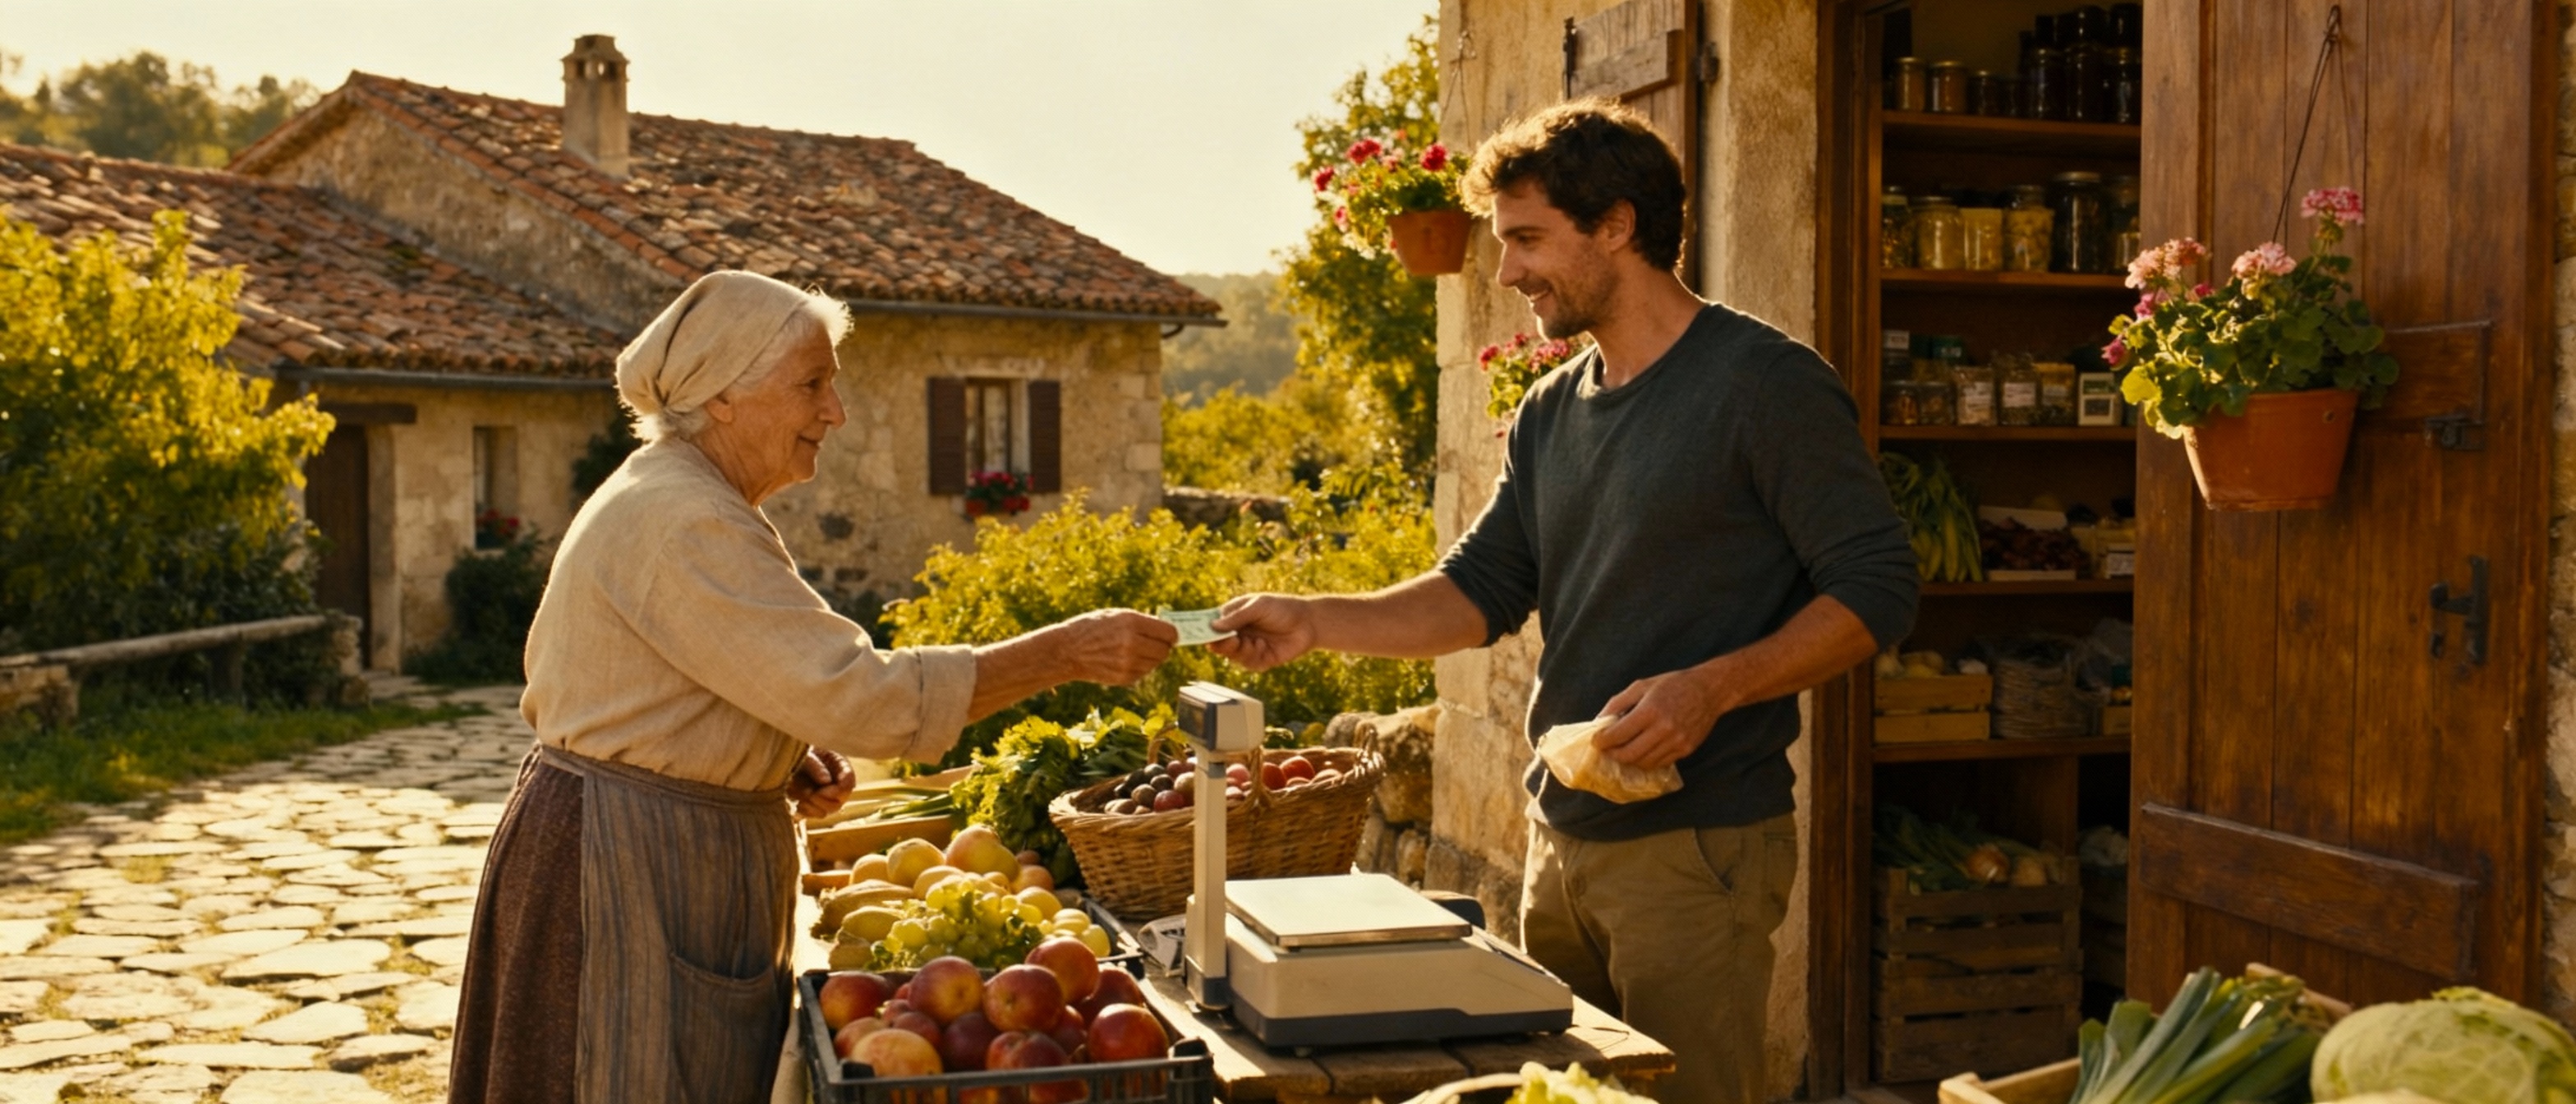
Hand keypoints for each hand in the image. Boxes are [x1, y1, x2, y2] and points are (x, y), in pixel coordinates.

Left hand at [787, 748, 855, 819]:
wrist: (780, 758)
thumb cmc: (795, 750)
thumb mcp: (805, 754)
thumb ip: (816, 766)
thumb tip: (826, 781)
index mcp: (838, 764)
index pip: (849, 781)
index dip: (839, 789)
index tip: (822, 789)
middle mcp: (835, 781)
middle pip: (841, 800)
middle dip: (824, 799)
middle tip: (810, 794)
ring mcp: (825, 794)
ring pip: (829, 810)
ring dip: (814, 806)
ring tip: (801, 796)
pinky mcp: (814, 803)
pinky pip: (815, 815)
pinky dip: (806, 811)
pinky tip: (798, 803)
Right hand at [1050, 609, 1176, 685]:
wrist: (1067, 651)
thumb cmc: (1092, 628)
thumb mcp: (1116, 615)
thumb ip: (1142, 622)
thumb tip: (1168, 632)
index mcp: (1131, 623)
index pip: (1169, 633)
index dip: (1171, 634)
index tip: (1168, 635)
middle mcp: (1132, 643)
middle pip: (1165, 650)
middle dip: (1162, 646)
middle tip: (1152, 643)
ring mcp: (1128, 663)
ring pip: (1156, 662)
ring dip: (1150, 657)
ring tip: (1133, 650)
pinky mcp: (1124, 678)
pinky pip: (1144, 672)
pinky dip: (1140, 667)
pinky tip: (1124, 660)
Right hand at [1209, 594, 1316, 671]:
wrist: (1309, 623)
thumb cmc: (1282, 608)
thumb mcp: (1258, 606)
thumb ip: (1237, 617)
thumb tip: (1213, 626)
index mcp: (1233, 617)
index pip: (1212, 626)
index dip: (1204, 630)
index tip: (1199, 634)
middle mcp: (1238, 633)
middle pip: (1219, 644)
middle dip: (1222, 644)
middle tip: (1230, 639)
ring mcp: (1248, 647)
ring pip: (1232, 656)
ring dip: (1240, 650)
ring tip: (1252, 642)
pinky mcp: (1260, 661)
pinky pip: (1248, 664)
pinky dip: (1253, 656)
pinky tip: (1263, 646)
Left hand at [1591, 664, 1737, 770]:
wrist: (1709, 690)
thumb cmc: (1673, 684)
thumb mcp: (1642, 686)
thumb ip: (1618, 703)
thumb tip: (1599, 721)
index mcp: (1650, 710)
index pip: (1618, 735)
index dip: (1602, 741)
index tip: (1596, 741)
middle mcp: (1664, 729)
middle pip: (1629, 754)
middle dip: (1612, 754)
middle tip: (1606, 749)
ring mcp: (1677, 742)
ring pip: (1643, 763)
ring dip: (1629, 759)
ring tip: (1622, 750)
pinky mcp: (1686, 750)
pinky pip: (1659, 764)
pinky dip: (1646, 760)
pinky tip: (1641, 750)